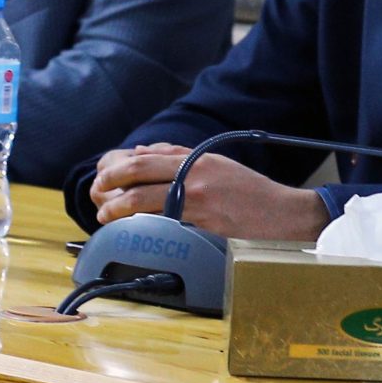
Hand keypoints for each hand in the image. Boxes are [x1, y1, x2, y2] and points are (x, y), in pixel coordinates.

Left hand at [90, 144, 331, 241]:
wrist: (284, 215)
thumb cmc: (250, 191)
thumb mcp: (216, 163)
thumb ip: (179, 156)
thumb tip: (142, 151)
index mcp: (196, 160)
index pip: (144, 158)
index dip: (116, 167)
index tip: (103, 176)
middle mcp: (194, 177)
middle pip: (138, 176)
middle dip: (109, 186)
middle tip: (97, 196)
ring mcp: (198, 204)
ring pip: (144, 203)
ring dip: (118, 210)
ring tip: (107, 216)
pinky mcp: (203, 227)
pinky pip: (164, 226)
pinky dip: (142, 227)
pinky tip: (133, 231)